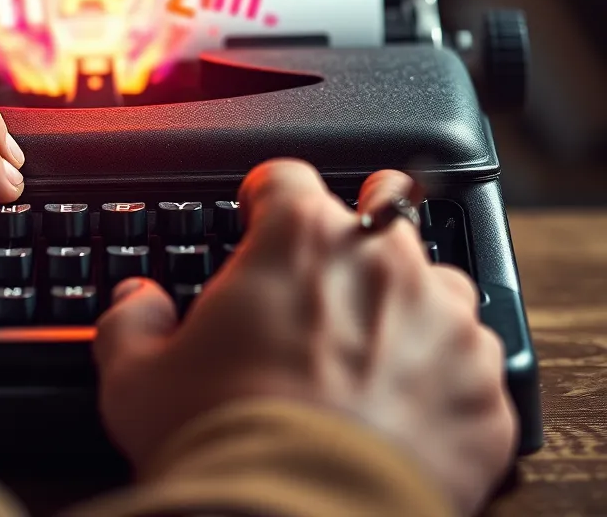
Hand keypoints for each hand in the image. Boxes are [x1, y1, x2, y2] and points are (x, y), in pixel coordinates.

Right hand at [95, 159, 516, 516]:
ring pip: (436, 281)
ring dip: (408, 301)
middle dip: (352, 230)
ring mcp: (445, 321)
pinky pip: (474, 359)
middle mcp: (382, 260)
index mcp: (299, 237)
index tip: (259, 217)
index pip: (285, 177)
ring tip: (374, 348)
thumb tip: (137, 301)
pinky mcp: (484, 387)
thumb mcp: (137, 378)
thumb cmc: (223, 438)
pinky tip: (410, 405)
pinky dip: (445, 373)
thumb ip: (131, 320)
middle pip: (379, 205)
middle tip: (327, 274)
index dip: (266, 196)